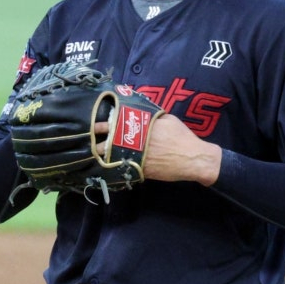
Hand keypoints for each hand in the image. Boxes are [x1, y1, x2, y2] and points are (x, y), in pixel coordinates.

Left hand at [95, 114, 221, 185]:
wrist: (193, 158)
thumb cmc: (182, 137)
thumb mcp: (168, 119)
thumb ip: (152, 116)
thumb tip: (142, 113)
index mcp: (143, 126)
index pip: (117, 124)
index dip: (105, 126)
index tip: (96, 126)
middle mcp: (138, 141)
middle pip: (111, 141)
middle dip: (100, 141)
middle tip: (91, 140)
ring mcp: (138, 156)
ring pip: (114, 156)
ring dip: (104, 155)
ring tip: (96, 154)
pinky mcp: (141, 170)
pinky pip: (124, 167)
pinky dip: (116, 166)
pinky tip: (108, 166)